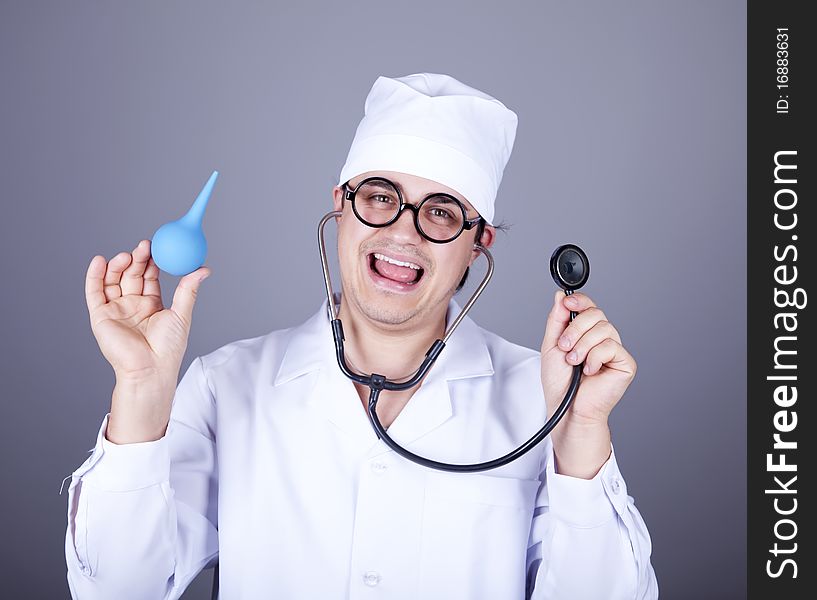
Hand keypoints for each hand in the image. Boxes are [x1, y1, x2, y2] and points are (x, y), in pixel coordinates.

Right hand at [85, 239, 209, 384]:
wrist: (150, 368)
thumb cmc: (168, 348)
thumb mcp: (181, 314)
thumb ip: (188, 289)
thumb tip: (203, 269)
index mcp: (151, 305)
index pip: (148, 277)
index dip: (151, 261)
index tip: (156, 246)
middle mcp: (132, 306)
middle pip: (130, 276)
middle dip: (136, 259)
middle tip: (144, 245)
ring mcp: (116, 310)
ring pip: (113, 281)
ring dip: (117, 265)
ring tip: (126, 255)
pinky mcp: (101, 316)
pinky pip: (94, 293)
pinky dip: (95, 276)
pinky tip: (100, 261)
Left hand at [540, 290, 636, 476]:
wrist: (566, 408)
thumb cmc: (560, 382)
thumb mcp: (552, 345)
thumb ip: (557, 320)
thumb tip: (560, 297)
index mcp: (585, 332)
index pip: (589, 307)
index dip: (580, 301)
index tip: (567, 303)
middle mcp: (602, 338)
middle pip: (596, 314)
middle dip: (576, 329)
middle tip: (565, 347)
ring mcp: (614, 350)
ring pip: (603, 328)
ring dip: (583, 345)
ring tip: (574, 362)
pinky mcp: (625, 363)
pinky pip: (611, 346)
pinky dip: (595, 358)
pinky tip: (589, 371)